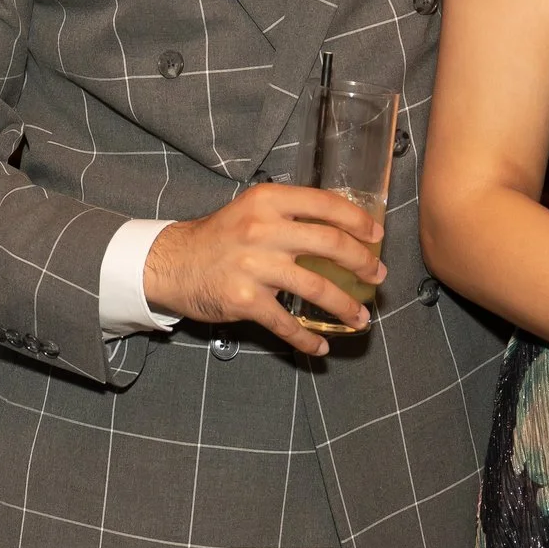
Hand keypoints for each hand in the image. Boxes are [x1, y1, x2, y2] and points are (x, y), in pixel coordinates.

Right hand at [141, 183, 386, 357]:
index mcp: (268, 201)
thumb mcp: (251, 210)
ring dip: (346, 306)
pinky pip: (287, 324)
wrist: (171, 263)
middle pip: (330, 244)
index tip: (376, 236)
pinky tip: (320, 346)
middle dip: (362, 263)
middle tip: (377, 276)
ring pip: (317, 287)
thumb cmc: (218, 238)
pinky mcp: (246, 300)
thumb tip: (338, 229)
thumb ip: (289, 214)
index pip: (325, 205)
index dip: (358, 221)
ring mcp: (255, 266)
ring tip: (360, 317)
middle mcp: (263, 229)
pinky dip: (307, 340)